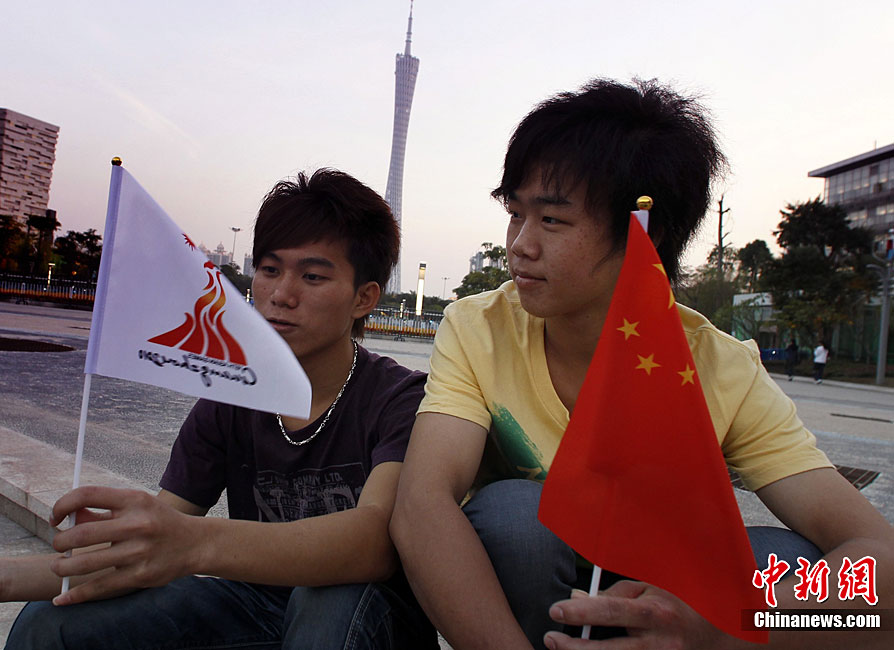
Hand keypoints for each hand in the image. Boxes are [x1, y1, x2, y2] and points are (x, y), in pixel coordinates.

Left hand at [49, 486, 197, 605]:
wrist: (195, 543)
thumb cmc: (159, 522)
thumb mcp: (138, 506)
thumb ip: (105, 510)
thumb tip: (68, 516)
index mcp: (134, 500)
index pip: (87, 495)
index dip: (62, 505)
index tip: (55, 517)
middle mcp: (136, 524)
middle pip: (80, 534)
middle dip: (59, 542)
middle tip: (57, 545)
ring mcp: (138, 551)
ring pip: (84, 563)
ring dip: (62, 567)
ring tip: (59, 566)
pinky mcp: (139, 575)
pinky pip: (99, 586)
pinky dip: (75, 594)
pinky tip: (62, 597)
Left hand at [544, 582, 736, 649]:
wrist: (718, 638)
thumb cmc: (677, 606)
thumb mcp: (651, 590)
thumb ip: (616, 594)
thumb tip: (580, 601)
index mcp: (657, 614)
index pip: (613, 611)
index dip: (582, 613)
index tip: (556, 611)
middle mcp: (660, 644)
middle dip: (573, 647)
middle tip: (550, 639)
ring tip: (561, 649)